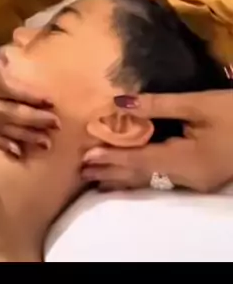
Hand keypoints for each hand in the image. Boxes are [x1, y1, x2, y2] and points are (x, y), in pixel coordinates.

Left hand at [81, 90, 232, 192]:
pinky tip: (126, 170)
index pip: (140, 160)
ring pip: (152, 178)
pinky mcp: (200, 175)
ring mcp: (196, 180)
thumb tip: (120, 103)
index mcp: (187, 161)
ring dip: (124, 173)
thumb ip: (158, 105)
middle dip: (112, 171)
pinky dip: (141, 171)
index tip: (86, 156)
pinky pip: (163, 176)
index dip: (112, 158)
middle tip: (82, 168)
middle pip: (143, 175)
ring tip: (96, 172)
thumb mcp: (198, 103)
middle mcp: (189, 177)